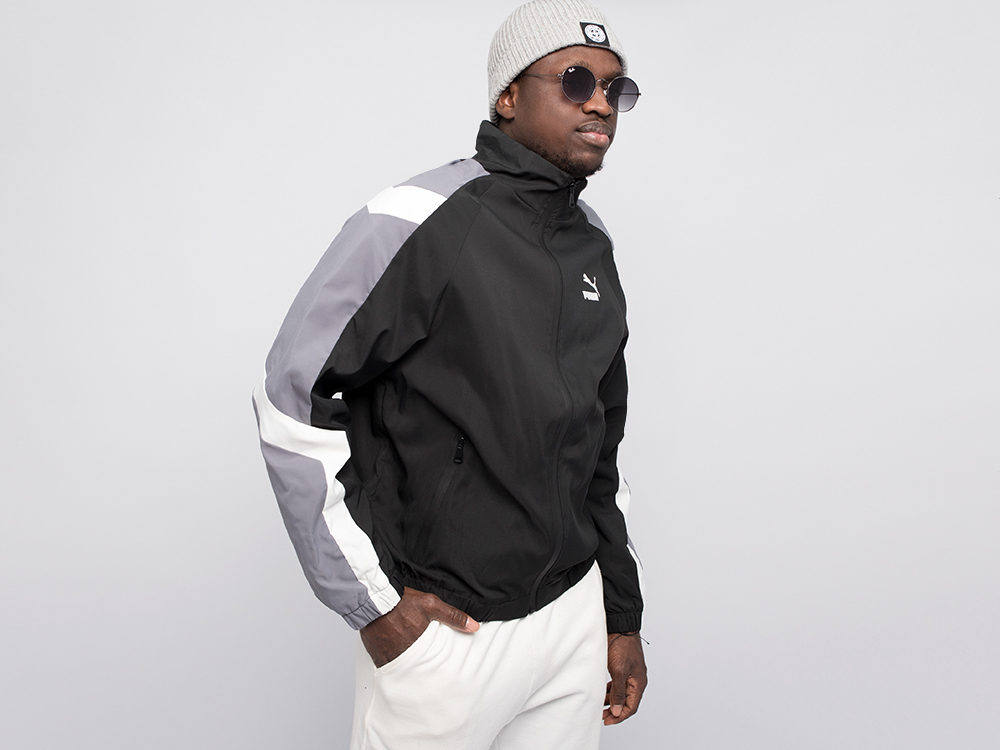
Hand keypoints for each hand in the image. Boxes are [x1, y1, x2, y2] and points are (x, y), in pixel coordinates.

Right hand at [359, 587, 478, 667]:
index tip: (439, 665)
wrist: (374, 599)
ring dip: (407, 664)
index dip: (436, 665)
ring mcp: (389, 658)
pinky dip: (392, 662)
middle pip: (417, 667)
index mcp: (420, 645)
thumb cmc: (401, 601)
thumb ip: (453, 616)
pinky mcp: (377, 657)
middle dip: (422, 666)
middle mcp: (404, 655)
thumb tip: (474, 627)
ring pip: (402, 667)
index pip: (433, 663)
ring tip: (410, 659)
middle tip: (425, 665)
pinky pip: (387, 665)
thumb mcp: (431, 604)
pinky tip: (395, 655)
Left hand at [603, 632, 646, 724]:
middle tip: (603, 716)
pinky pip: (618, 685)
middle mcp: (636, 679)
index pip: (631, 706)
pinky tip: (602, 692)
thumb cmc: (622, 645)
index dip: (619, 716)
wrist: (619, 626)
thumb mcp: (618, 671)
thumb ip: (617, 692)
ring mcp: (630, 673)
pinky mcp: (623, 667)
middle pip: (627, 702)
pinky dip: (611, 691)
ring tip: (600, 706)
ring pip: (622, 694)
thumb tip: (616, 710)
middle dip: (615, 711)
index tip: (607, 720)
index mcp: (638, 682)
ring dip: (612, 701)